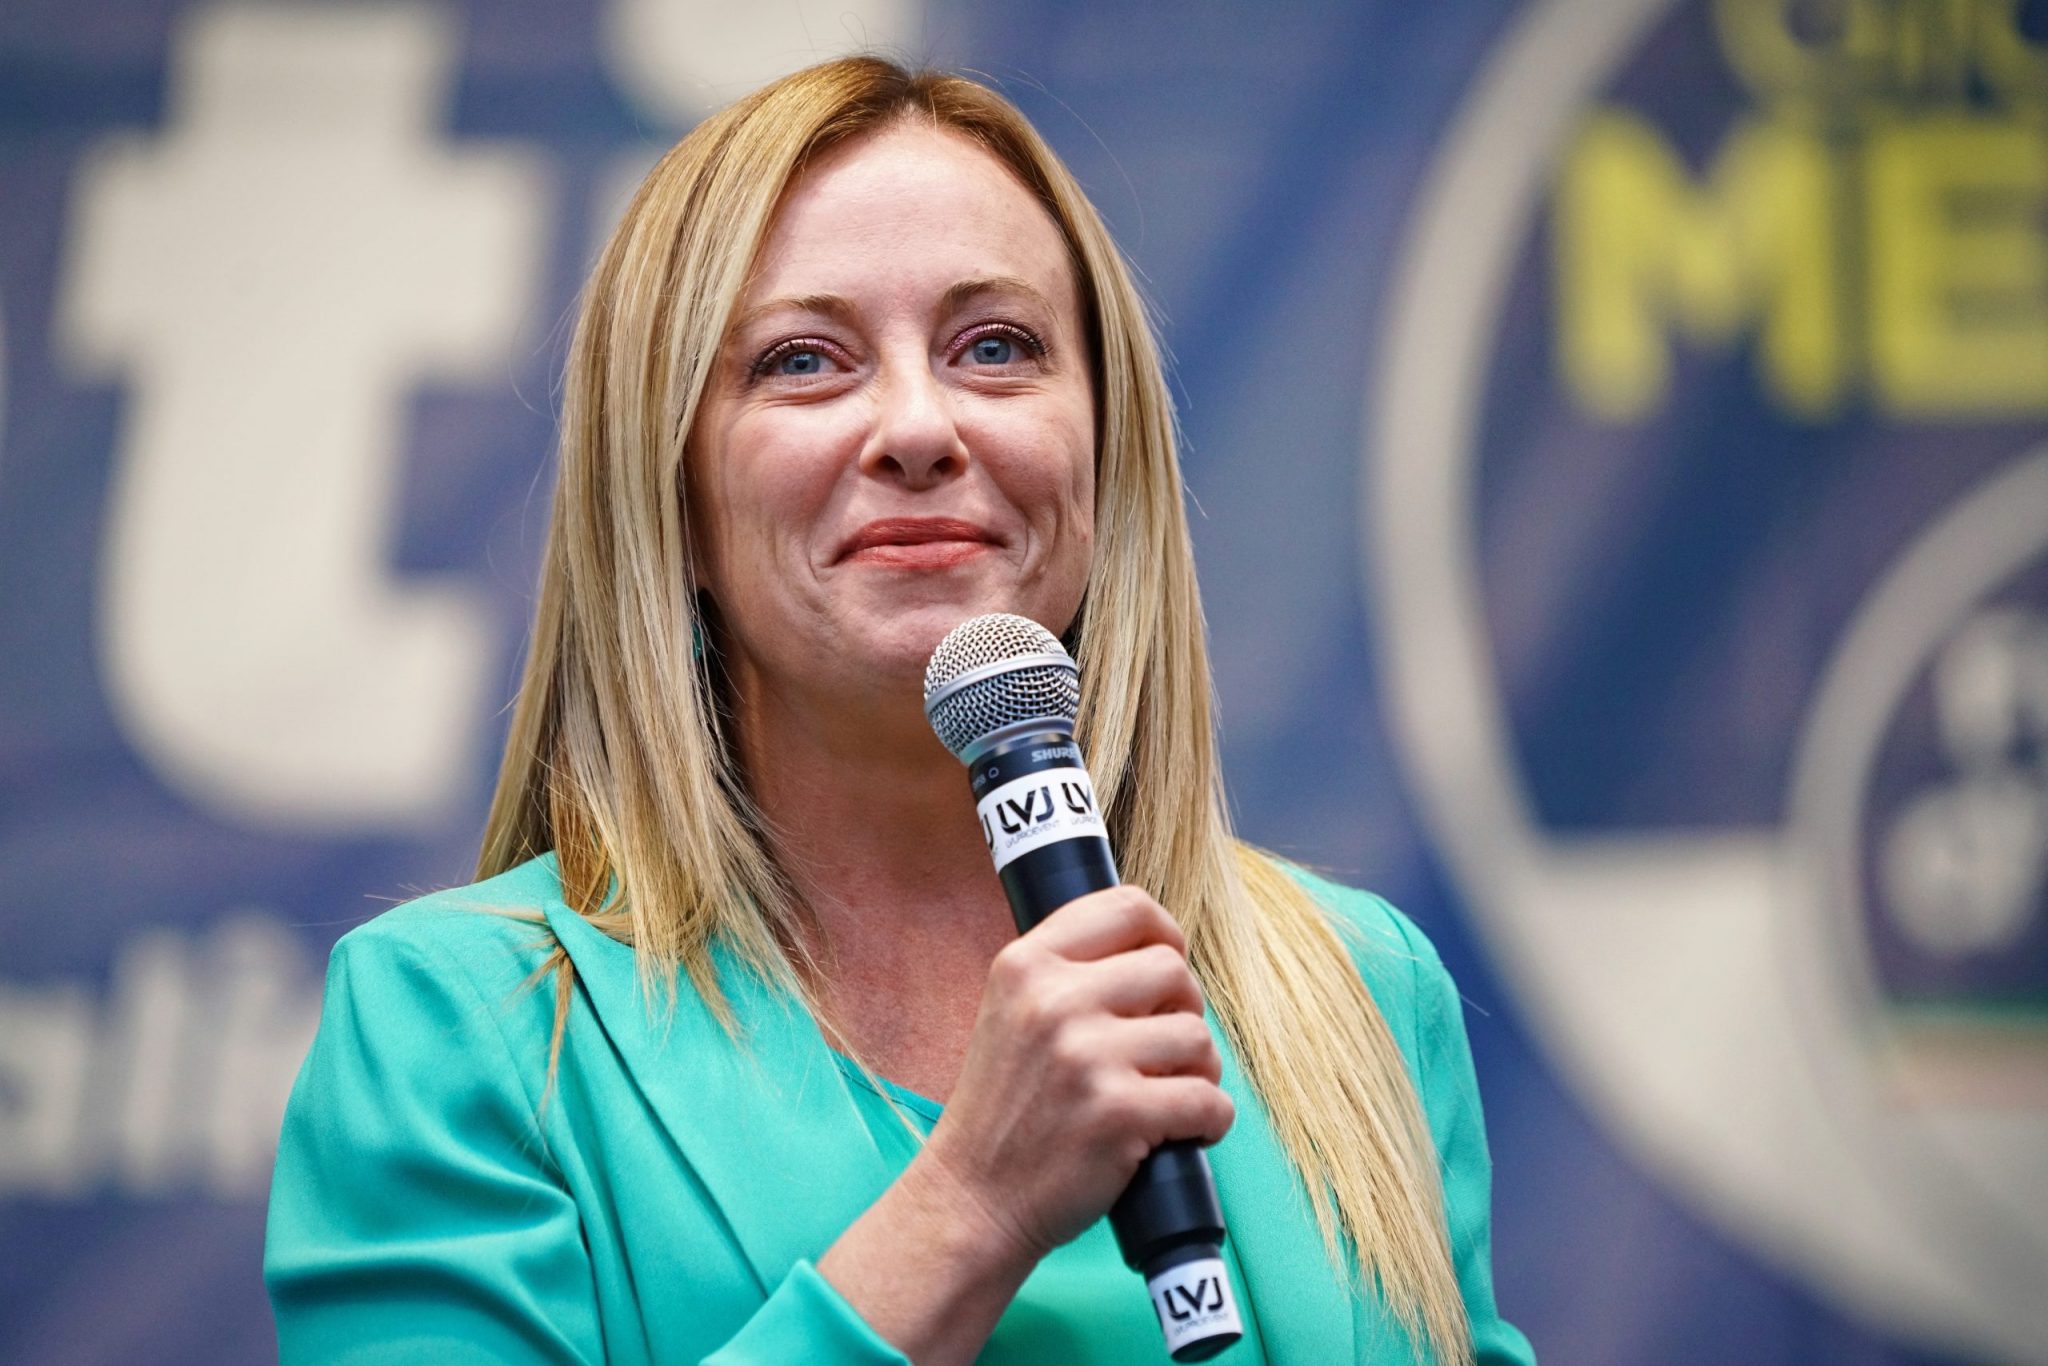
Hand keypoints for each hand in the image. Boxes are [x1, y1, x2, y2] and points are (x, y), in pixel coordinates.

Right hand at [914, 885, 1235, 1266]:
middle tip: (1163, 1048)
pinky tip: (1182, 1131)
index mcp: (1026, 964)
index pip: (1126, 906)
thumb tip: (1159, 949)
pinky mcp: (1119, 1114)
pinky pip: (1208, 1100)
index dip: (1164, 934)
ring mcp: (1087, 1057)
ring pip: (1198, 1036)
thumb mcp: (1010, 1012)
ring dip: (1199, 1070)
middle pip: (1172, 969)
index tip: (1165, 970)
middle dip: (1183, 1009)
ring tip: (1168, 1094)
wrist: (972, 1198)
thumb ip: (1067, 973)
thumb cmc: (1004, 1109)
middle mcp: (1054, 1000)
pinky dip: (1209, 1119)